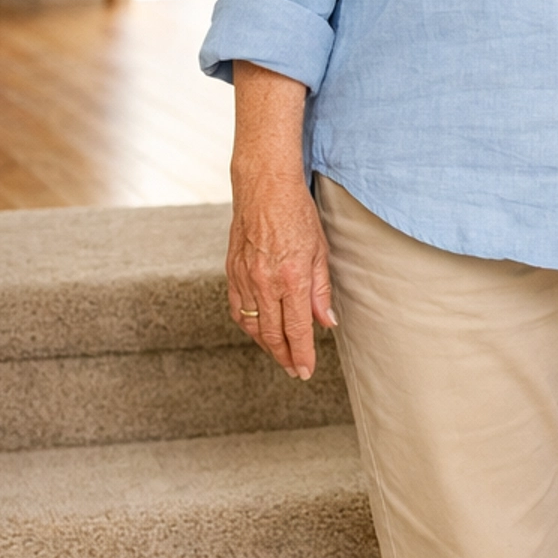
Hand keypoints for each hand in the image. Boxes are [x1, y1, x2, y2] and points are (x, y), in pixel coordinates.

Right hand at [227, 63, 334, 379]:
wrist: (263, 185)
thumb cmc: (297, 213)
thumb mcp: (320, 250)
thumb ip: (321, 290)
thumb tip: (326, 323)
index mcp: (290, 278)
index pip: (296, 330)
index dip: (301, 355)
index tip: (305, 371)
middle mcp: (264, 282)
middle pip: (272, 334)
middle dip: (285, 357)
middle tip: (295, 371)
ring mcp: (244, 277)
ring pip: (252, 325)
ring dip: (266, 345)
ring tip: (280, 355)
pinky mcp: (231, 270)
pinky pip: (238, 308)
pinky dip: (248, 326)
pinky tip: (258, 331)